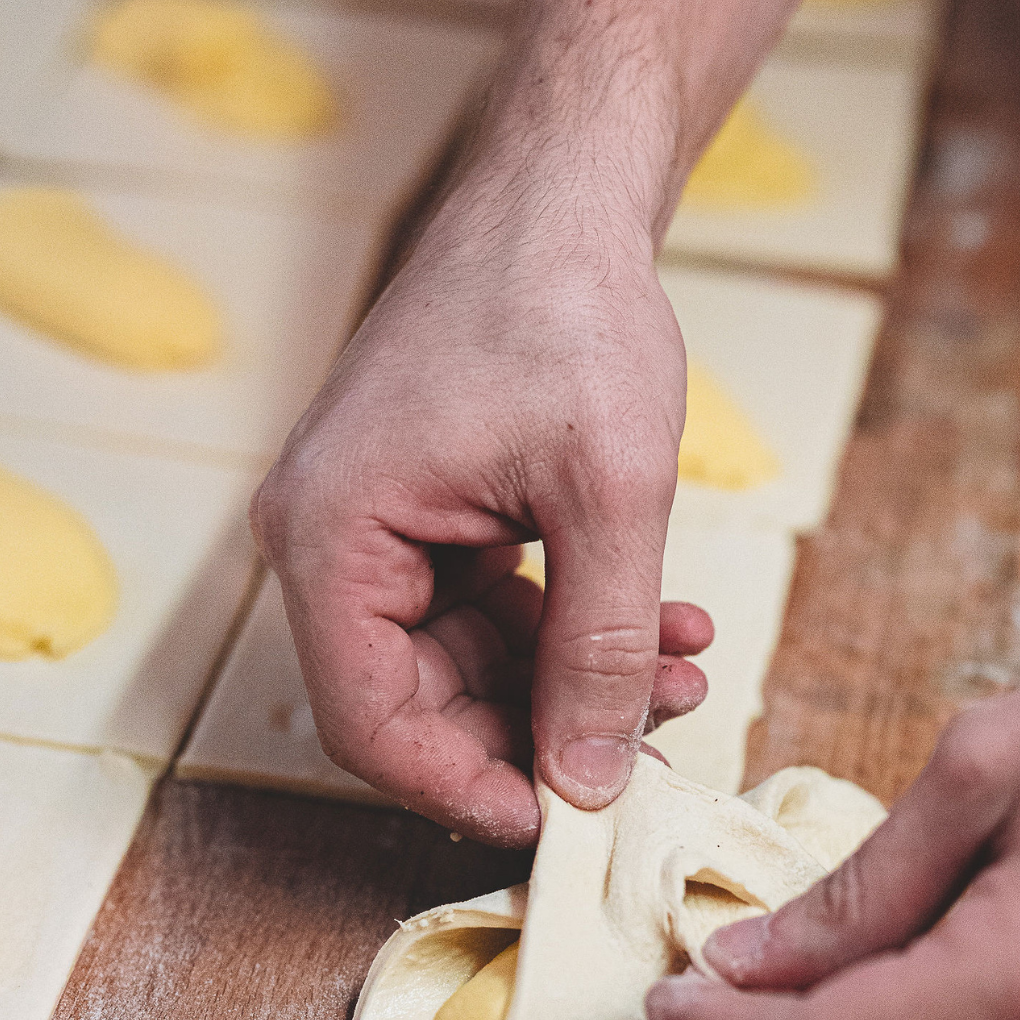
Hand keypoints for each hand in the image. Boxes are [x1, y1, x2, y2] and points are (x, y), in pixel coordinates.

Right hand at [251, 155, 705, 847]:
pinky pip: (494, 611)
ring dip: (581, 680)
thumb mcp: (611, 497)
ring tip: (688, 670)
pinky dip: (578, 627)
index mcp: (332, 535)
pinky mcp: (432, 514)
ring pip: (472, 664)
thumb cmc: (568, 310)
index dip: (470, 788)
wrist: (565, 194)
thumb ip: (599, 650)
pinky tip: (670, 626)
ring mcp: (380, 526)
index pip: (369, 723)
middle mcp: (331, 539)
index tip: (569, 824)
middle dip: (549, 732)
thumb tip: (591, 780)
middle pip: (422, 703)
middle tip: (658, 746)